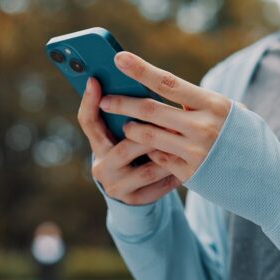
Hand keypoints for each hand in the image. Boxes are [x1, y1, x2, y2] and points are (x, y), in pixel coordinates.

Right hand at [78, 76, 182, 205]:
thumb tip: (140, 81)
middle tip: (174, 124)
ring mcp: (117, 186)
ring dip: (169, 157)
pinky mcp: (134, 200)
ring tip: (188, 145)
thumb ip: (130, 114)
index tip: (95, 79)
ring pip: (146, 170)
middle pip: (124, 148)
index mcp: (98, 143)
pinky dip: (174, 175)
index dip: (89, 101)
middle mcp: (102, 166)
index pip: (88, 121)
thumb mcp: (125, 132)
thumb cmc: (135, 148)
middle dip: (151, 135)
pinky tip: (190, 165)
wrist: (135, 188)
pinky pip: (158, 188)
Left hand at [97, 51, 233, 183]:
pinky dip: (151, 151)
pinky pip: (159, 158)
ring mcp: (195, 152)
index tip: (119, 58)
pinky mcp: (190, 173)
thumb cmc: (246, 138)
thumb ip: (200, 104)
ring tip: (125, 125)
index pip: (168, 82)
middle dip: (123, 103)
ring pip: (148, 136)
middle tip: (106, 99)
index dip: (140, 69)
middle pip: (151, 110)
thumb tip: (164, 91)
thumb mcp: (231, 113)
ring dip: (131, 129)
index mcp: (214, 104)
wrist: (268, 179)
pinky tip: (149, 149)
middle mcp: (203, 127)